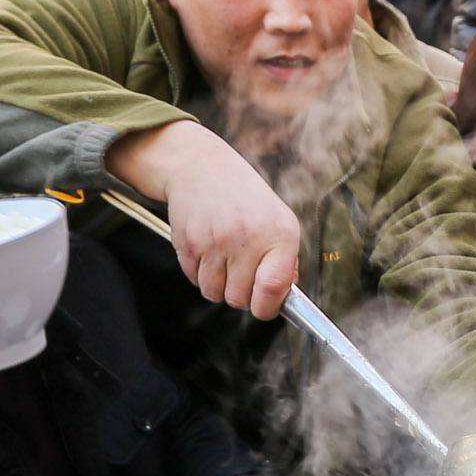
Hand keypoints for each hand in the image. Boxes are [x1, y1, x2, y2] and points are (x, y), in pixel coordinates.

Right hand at [111, 118, 304, 317]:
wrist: (202, 167)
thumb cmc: (245, 199)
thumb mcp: (278, 220)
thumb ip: (285, 261)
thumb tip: (284, 298)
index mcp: (279, 234)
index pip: (273, 288)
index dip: (267, 307)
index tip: (264, 306)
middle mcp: (248, 237)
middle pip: (240, 299)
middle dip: (240, 294)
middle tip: (241, 273)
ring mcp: (216, 241)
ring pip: (214, 293)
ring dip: (218, 285)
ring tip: (223, 260)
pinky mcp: (190, 243)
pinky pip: (194, 280)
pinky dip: (200, 273)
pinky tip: (207, 249)